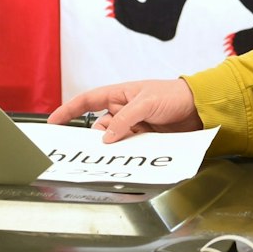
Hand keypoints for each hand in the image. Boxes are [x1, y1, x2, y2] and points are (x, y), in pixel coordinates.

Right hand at [48, 79, 201, 143]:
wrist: (199, 108)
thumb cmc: (173, 94)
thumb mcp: (146, 103)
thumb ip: (125, 119)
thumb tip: (106, 137)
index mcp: (118, 95)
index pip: (87, 101)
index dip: (68, 111)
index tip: (53, 122)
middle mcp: (123, 111)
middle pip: (99, 127)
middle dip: (94, 138)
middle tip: (90, 150)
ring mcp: (133, 126)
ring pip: (114, 141)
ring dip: (114, 148)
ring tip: (117, 153)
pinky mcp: (144, 139)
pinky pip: (129, 149)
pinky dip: (127, 153)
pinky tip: (130, 157)